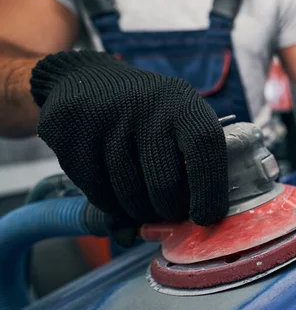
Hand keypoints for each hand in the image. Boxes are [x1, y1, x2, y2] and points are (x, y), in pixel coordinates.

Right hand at [30, 51, 228, 226]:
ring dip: (138, 212)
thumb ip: (184, 170)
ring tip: (140, 200)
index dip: (209, 189)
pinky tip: (113, 189)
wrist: (86, 79)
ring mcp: (107, 118)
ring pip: (130, 195)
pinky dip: (110, 205)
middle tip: (167, 211)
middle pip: (165, 183)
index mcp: (183, 104)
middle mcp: (147, 106)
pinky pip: (98, 193)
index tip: (205, 218)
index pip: (204, 147)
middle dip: (169, 210)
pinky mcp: (72, 132)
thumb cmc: (146, 116)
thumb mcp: (174, 126)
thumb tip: (173, 231)